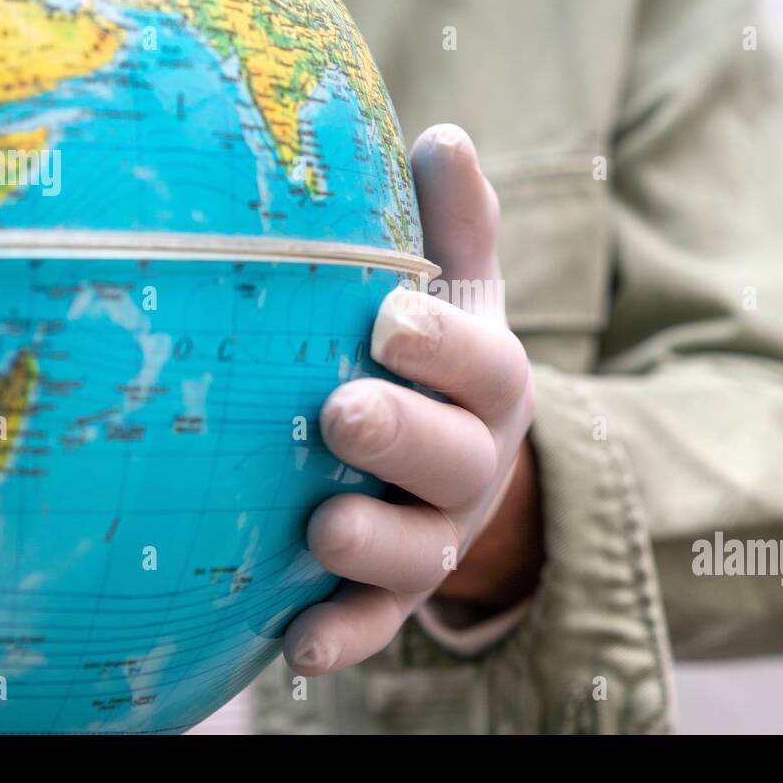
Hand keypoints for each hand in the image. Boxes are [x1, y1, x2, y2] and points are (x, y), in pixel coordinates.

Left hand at [283, 124, 539, 675]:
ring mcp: (436, 538)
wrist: (450, 468)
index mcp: (487, 387)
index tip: (389, 317)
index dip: (445, 347)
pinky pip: (375, 627)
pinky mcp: (392, 599)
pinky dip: (343, 639)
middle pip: (455, 460)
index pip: (485, 365)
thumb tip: (444, 133)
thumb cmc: (436, 365)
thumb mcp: (458, 295)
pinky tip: (296, 649)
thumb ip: (455, 227)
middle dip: (404, 437)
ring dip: (375, 545)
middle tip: (342, 412)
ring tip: (321, 529)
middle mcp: (471, 467)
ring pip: (421, 553)